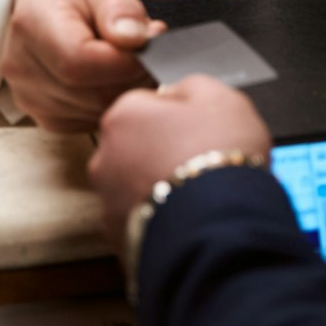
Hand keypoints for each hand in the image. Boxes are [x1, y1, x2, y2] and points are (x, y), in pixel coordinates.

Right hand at [0, 0, 167, 131]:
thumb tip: (133, 40)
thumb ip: (119, 6)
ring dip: (126, 90)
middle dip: (132, 75)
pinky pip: (90, 122)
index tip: (150, 41)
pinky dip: (111, 103)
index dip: (124, 61)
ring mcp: (29, 97)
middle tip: (147, 49)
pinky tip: (113, 78)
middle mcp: (21, 66)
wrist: (42, 5)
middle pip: (91, 93)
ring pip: (95, 112)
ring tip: (130, 59)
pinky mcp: (44, 117)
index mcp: (32, 23)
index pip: (79, 62)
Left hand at [89, 75, 273, 247]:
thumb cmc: (218, 160)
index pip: (146, 104)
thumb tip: (182, 91)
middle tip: (200, 158)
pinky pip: (142, 219)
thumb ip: (192, 86)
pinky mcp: (120, 239)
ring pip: (136, 185)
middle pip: (136, 145)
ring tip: (198, 192)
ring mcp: (109, 202)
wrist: (220, 230)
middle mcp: (105, 158)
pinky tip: (189, 217)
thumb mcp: (221, 96)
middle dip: (162, 150)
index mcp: (123, 115)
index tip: (198, 127)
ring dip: (159, 186)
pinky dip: (161, 218)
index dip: (178, 115)